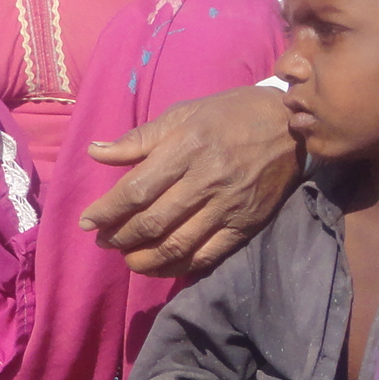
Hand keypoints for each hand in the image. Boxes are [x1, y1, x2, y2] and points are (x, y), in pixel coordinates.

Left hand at [81, 84, 297, 276]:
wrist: (291, 127)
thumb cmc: (229, 115)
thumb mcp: (183, 113)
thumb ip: (138, 139)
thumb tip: (95, 152)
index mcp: (186, 148)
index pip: (137, 189)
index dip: (108, 210)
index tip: (87, 222)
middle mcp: (206, 180)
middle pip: (153, 221)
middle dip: (120, 236)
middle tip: (103, 241)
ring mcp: (228, 206)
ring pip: (177, 244)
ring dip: (144, 258)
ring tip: (126, 257)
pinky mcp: (246, 225)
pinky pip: (207, 255)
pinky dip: (178, 266)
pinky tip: (159, 266)